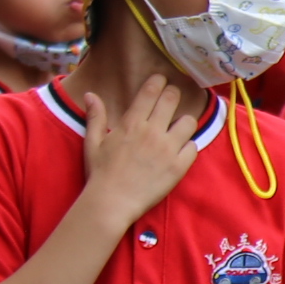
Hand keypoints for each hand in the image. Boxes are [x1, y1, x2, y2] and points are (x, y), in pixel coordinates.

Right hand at [78, 78, 202, 226]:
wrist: (111, 203)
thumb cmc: (100, 173)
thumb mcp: (92, 142)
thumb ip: (95, 117)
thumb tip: (90, 94)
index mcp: (132, 123)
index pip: (152, 91)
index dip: (159, 81)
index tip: (162, 80)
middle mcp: (153, 132)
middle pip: (173, 99)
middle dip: (173, 94)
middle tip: (172, 98)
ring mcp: (168, 149)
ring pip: (189, 121)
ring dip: (184, 122)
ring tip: (177, 128)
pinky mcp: (179, 167)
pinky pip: (194, 147)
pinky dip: (189, 147)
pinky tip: (180, 151)